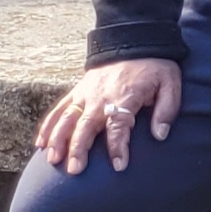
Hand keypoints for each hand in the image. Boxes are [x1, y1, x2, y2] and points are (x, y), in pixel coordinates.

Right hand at [37, 59, 185, 173]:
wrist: (134, 41)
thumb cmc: (154, 67)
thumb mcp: (170, 83)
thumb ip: (166, 110)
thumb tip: (160, 135)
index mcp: (124, 97)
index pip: (119, 126)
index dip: (118, 146)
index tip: (119, 166)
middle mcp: (100, 97)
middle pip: (86, 125)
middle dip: (78, 148)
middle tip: (75, 170)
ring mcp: (85, 94)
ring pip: (66, 119)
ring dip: (58, 140)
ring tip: (52, 160)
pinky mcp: (77, 91)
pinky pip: (59, 110)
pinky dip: (48, 126)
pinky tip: (40, 144)